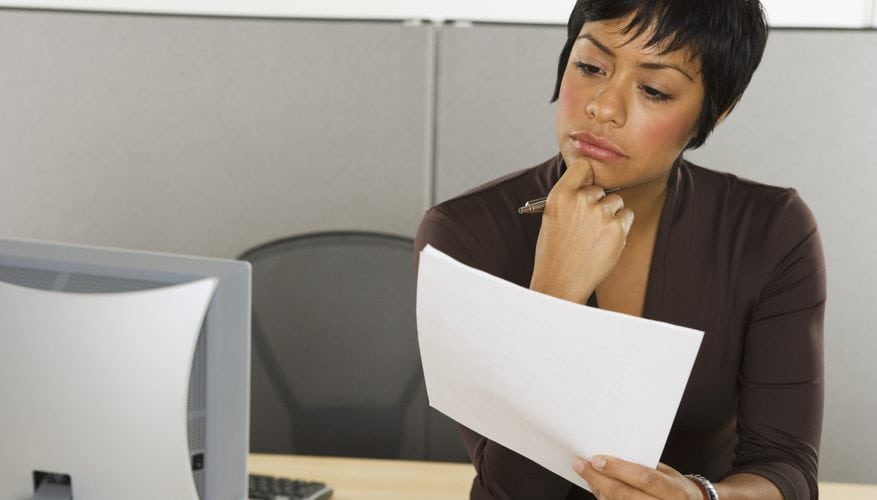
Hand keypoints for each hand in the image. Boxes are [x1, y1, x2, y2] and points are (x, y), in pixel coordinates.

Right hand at [529, 159, 633, 302]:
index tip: (588, 184)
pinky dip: (620, 226)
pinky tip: (604, 241)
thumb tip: (590, 183)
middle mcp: (581, 201)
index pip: (583, 166)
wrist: (560, 282)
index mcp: (560, 195)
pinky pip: (627, 215)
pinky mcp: (618, 228)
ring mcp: (601, 214)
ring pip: (616, 202)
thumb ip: (569, 197)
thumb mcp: (551, 217)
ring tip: (594, 236)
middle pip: (601, 188)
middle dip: (597, 203)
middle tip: (585, 226)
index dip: (588, 175)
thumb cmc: (554, 252)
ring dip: (610, 215)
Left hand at [573, 455, 702, 499]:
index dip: (619, 469)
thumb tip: (610, 456)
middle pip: (625, 495)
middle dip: (599, 479)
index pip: (644, 478)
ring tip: (586, 474)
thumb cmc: (674, 487)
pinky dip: (604, 499)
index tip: (596, 459)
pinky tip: (597, 488)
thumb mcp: (667, 473)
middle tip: (580, 464)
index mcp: (674, 490)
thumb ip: (642, 466)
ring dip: (598, 490)